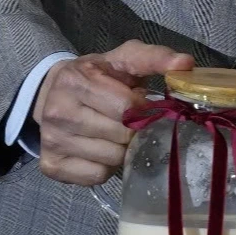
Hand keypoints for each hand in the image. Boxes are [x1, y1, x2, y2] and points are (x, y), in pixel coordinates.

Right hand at [32, 39, 195, 185]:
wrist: (54, 94)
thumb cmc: (98, 76)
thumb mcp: (124, 59)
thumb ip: (155, 58)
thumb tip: (185, 64)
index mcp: (75, 81)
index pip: (126, 107)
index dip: (143, 109)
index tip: (141, 105)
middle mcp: (56, 111)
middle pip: (120, 135)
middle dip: (133, 129)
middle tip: (128, 121)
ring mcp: (50, 140)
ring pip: (110, 158)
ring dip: (121, 149)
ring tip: (114, 133)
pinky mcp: (51, 165)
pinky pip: (96, 175)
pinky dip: (105, 167)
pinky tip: (100, 149)